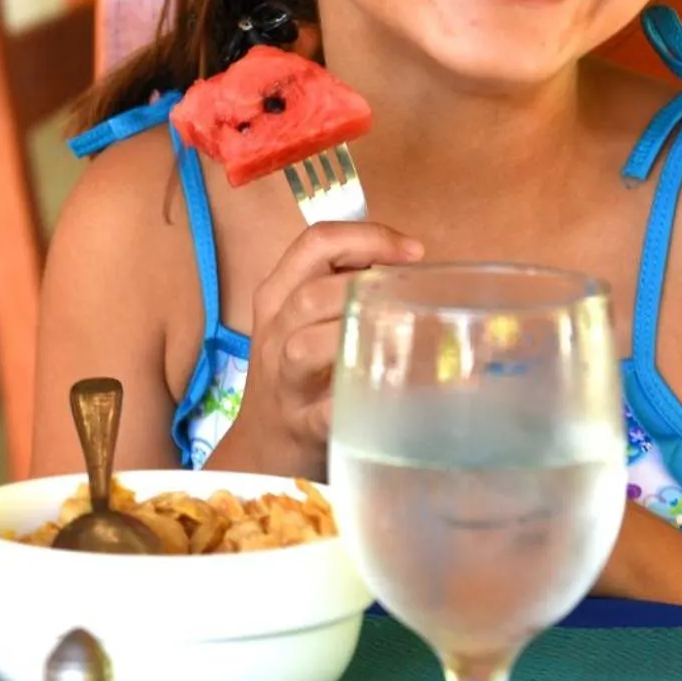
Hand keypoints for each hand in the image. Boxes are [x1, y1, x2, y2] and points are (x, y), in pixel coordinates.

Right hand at [216, 221, 422, 475]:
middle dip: (366, 287)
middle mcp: (276, 332)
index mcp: (279, 296)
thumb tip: (418, 272)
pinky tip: (393, 398)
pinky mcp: (301, 425)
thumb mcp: (303, 319)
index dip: (367, 237)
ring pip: (306, 348)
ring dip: (355, 337)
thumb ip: (345, 288)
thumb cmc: (298, 370)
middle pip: (311, 294)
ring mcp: (284, 381)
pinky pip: (326, 414)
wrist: (263, 443)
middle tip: (412, 295)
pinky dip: (359, 404)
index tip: (413, 251)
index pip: (315, 243)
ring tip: (402, 336)